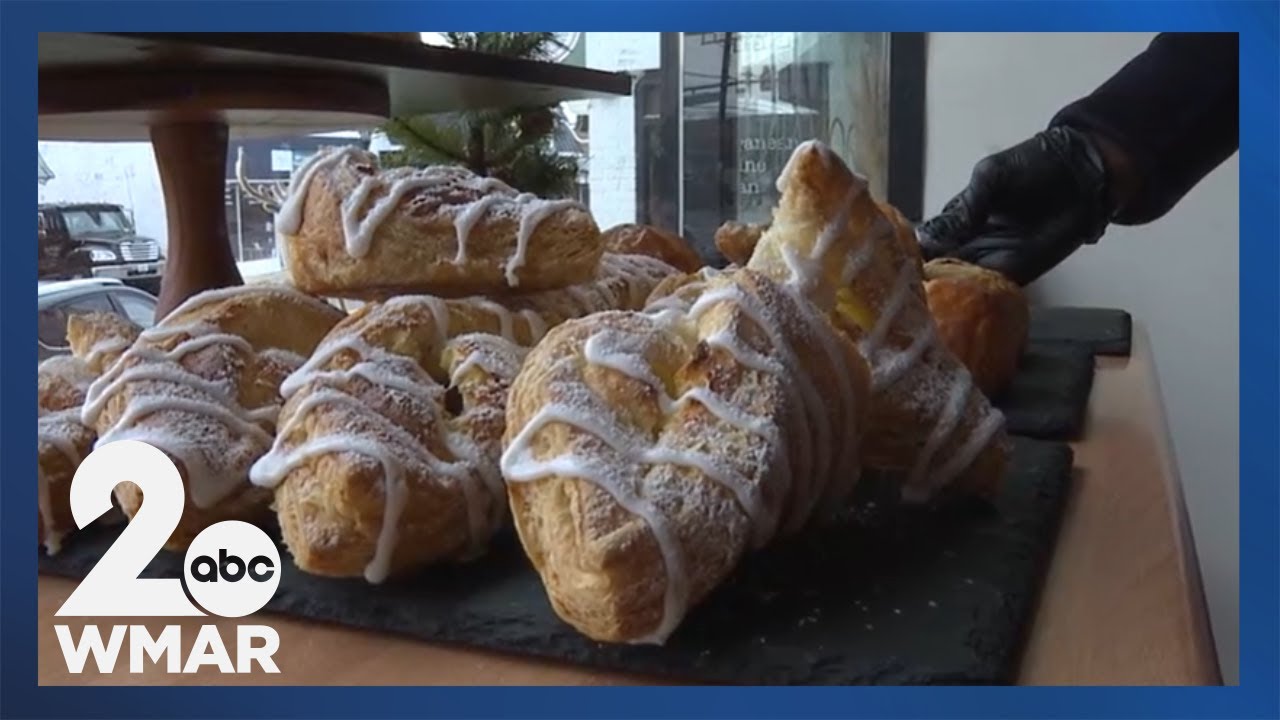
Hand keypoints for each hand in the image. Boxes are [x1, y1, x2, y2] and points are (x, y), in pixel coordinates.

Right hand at [917, 126, 1124, 285]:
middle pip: (936, 269)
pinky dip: (974, 297)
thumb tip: (929, 236)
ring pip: (958, 284)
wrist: (1082, 173)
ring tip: (927, 301)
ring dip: (945, 293)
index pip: (924, 242)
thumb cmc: (1034, 166)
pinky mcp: (1015, 273)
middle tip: (908, 292)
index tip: (897, 267)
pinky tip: (958, 301)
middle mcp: (968, 244)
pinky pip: (989, 290)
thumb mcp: (991, 176)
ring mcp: (991, 261)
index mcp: (956, 220)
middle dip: (923, 282)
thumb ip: (965, 206)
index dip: (911, 255)